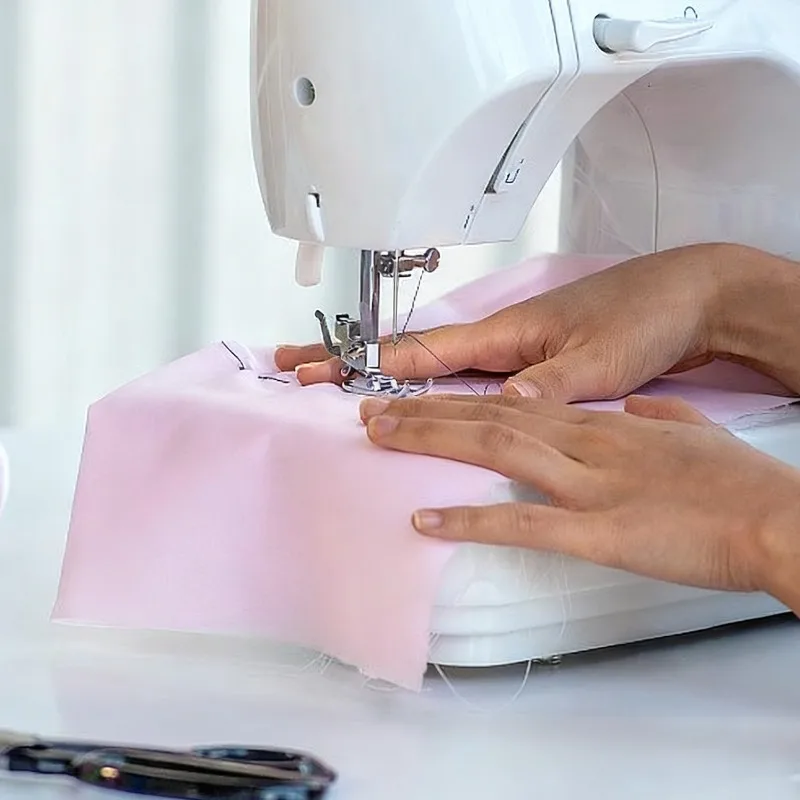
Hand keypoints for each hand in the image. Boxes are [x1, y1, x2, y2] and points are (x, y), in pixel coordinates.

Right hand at [276, 244, 738, 401]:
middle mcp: (500, 342)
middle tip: (296, 370)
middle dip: (350, 362)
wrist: (693, 299)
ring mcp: (513, 355)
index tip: (317, 373)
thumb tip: (505, 407)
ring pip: (434, 370)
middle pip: (409, 357)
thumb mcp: (598, 359)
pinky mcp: (532, 368)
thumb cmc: (647, 316)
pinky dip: (432, 392)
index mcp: (505, 334)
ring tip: (338, 387)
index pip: (419, 352)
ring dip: (384, 379)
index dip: (365, 365)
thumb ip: (548, 386)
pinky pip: (467, 383)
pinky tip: (418, 404)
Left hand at [358, 393, 799, 611]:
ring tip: (381, 439)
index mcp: (604, 425)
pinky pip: (521, 522)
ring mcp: (589, 484)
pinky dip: (469, 520)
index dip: (462, 400)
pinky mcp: (599, 531)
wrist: (778, 517)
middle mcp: (586, 443)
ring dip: (433, 442)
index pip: (516, 403)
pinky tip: (426, 520)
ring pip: (496, 450)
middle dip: (427, 414)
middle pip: (491, 417)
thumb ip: (657, 419)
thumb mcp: (694, 434)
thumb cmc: (740, 483)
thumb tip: (636, 412)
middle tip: (373, 413)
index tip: (422, 400)